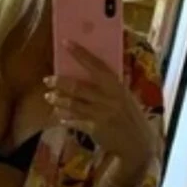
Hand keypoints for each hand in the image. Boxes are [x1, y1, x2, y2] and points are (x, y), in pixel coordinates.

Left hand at [45, 41, 156, 184]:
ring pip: (73, 104)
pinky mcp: (95, 129)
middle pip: (78, 87)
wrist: (139, 144)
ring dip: (58, 100)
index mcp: (117, 86)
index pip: (97, 65)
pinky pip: (74, 121)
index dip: (80, 54)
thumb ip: (110, 86)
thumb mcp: (125, 98)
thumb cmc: (131, 117)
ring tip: (49, 97)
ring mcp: (101, 114)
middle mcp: (109, 98)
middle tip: (47, 79)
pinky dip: (65, 117)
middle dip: (60, 82)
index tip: (65, 43)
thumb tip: (92, 69)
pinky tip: (58, 115)